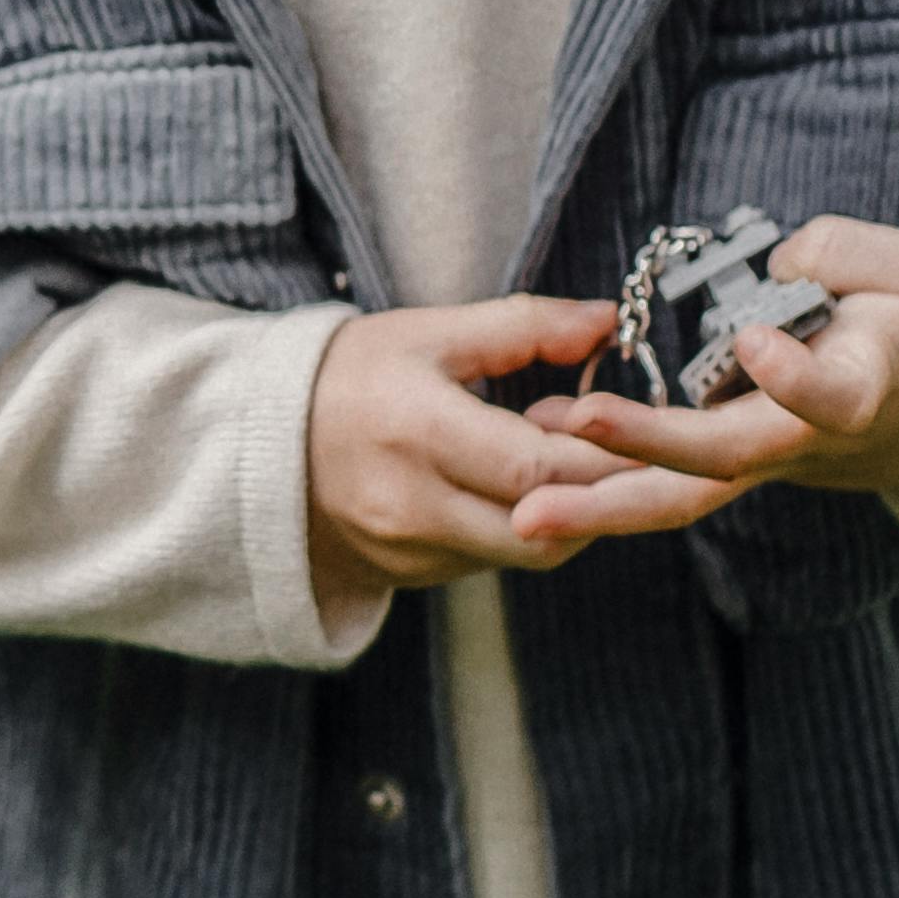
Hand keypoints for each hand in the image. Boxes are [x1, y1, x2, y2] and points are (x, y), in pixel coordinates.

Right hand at [306, 296, 757, 595]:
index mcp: (416, 431)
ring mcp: (409, 550)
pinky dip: (526, 527)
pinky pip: (495, 561)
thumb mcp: (428, 333)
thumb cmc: (348, 376)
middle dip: (600, 492)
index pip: (535, 466)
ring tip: (567, 460)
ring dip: (568, 512)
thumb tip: (607, 321)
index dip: (601, 455)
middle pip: (546, 525)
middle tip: (629, 450)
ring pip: (528, 551)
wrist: (258, 445)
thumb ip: (523, 325)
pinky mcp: (411, 576)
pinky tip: (523, 486)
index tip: (641, 428)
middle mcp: (411, 504)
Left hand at [525, 216, 898, 504]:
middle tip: (561, 455)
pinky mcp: (748, 461)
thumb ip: (845, 255)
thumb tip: (776, 268)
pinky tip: (537, 464)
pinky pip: (677, 480)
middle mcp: (812, 438)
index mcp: (867, 384)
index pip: (832, 396)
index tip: (755, 342)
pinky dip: (611, 480)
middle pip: (725, 462)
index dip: (794, 377)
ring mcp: (776, 459)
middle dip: (642, 458)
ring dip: (606, 502)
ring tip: (525, 506)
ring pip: (690, 492)